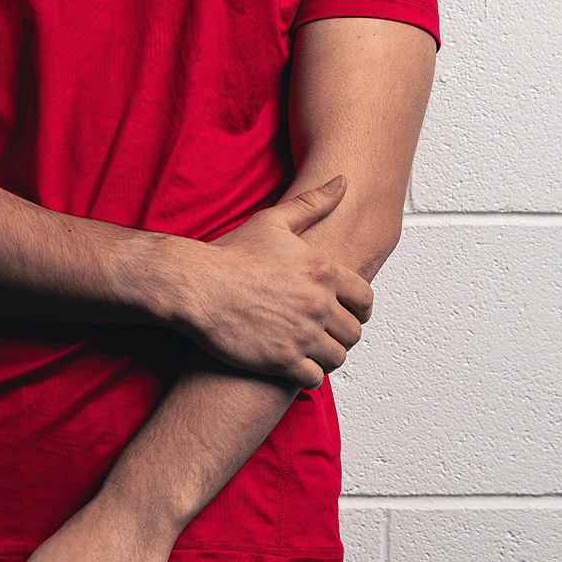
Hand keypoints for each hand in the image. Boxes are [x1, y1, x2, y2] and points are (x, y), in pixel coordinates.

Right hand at [176, 177, 372, 389]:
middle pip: (353, 332)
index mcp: (322, 271)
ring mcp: (301, 334)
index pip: (365, 299)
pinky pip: (314, 379)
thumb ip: (313, 203)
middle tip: (321, 332)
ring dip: (325, 356)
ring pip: (337, 358)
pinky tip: (291, 363)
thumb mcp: (274, 221)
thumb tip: (342, 182)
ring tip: (307, 349)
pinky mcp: (282, 360)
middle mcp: (318, 304)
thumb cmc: (230, 255)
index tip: (345, 311)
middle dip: (340, 334)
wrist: (195, 286)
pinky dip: (306, 375)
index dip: (358, 308)